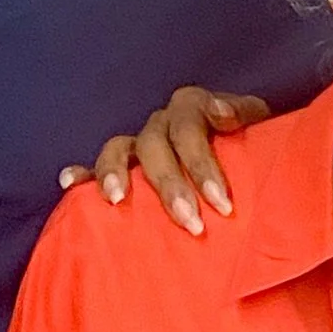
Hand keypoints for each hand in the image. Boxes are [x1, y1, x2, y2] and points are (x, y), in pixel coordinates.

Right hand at [61, 88, 272, 236]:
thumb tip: (226, 115)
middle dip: (173, 184)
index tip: (220, 196)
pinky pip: (94, 167)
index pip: (192, 123)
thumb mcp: (262, 129)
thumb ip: (251, 118)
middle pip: (158, 143)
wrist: (248, 153)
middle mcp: (164, 122)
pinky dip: (83, 175)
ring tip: (118, 200)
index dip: (202, 157)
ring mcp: (139, 143)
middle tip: (194, 224)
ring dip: (117, 172)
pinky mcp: (122, 167)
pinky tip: (70, 183)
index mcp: (196, 108)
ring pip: (120, 148)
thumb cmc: (254, 146)